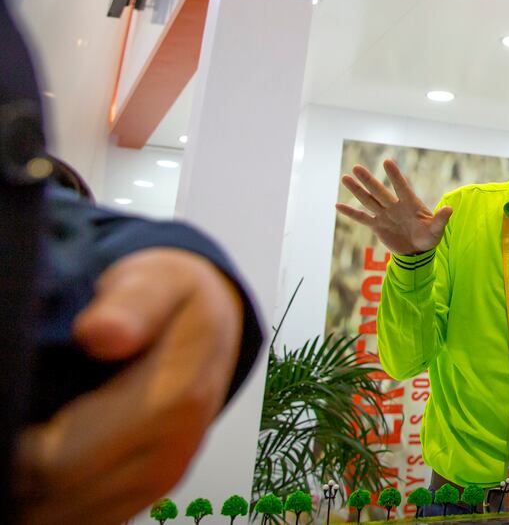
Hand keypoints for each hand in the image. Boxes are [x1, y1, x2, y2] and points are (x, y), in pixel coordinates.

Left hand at [16, 248, 245, 524]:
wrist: (215, 326)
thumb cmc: (171, 300)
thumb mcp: (155, 280)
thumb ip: (130, 304)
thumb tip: (101, 333)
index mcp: (173, 402)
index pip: (59, 463)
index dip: (17, 445)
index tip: (13, 405)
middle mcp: (171, 454)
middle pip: (57, 500)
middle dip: (19, 470)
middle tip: (13, 422)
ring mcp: (162, 482)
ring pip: (68, 518)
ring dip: (35, 492)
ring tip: (29, 439)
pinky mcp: (150, 496)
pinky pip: (87, 520)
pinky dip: (57, 502)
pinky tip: (46, 464)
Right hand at [336, 158, 451, 254]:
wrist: (417, 252)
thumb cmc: (429, 237)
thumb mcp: (436, 231)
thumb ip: (441, 220)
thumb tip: (449, 209)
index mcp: (410, 203)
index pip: (401, 186)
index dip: (395, 176)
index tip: (387, 162)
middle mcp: (395, 206)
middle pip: (379, 191)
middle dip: (368, 180)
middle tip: (356, 167)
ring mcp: (384, 215)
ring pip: (368, 200)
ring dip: (356, 190)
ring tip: (345, 178)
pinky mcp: (377, 226)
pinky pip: (362, 218)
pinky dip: (350, 212)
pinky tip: (338, 205)